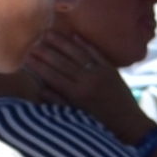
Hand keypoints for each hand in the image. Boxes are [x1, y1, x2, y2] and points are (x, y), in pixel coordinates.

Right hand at [27, 30, 154, 141]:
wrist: (129, 123)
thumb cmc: (99, 123)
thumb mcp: (77, 116)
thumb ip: (59, 102)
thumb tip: (40, 90)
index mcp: (77, 94)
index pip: (52, 76)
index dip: (39, 66)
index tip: (27, 56)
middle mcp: (87, 81)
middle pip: (62, 62)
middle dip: (46, 51)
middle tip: (33, 42)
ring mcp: (100, 72)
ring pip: (77, 54)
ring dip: (62, 42)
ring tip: (49, 33)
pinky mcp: (111, 69)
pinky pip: (95, 52)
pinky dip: (84, 44)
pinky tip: (74, 35)